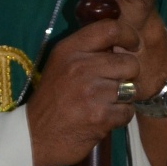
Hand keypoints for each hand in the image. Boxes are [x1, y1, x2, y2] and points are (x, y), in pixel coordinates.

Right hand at [26, 16, 140, 165]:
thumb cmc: (50, 100)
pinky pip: (128, 112)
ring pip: (132, 89)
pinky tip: (103, 119)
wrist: (34, 137)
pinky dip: (119, 117)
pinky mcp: (101, 116)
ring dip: (123, 99)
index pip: (110, 28)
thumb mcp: (60, 65)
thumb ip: (86, 52)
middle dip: (128, 76)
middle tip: (113, 85)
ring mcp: (92, 92)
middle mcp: (80, 66)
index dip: (128, 35)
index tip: (132, 45)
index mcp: (69, 50)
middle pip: (129, 62)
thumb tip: (121, 44)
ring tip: (105, 104)